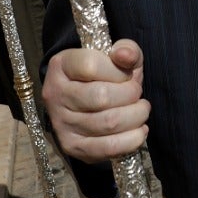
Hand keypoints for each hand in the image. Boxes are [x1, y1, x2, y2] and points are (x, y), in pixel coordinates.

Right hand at [43, 40, 150, 163]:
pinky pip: (108, 147)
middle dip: (131, 94)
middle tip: (137, 93)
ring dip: (136, 116)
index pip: (91, 65)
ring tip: (141, 110)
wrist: (83, 100)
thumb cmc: (104, 74)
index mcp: (61, 65)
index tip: (126, 75)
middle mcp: (55, 94)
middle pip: (101, 97)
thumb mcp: (115, 55)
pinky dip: (132, 140)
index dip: (118, 71)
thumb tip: (126, 56)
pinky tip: (139, 130)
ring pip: (108, 123)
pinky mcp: (72, 146)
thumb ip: (126, 50)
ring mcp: (61, 123)